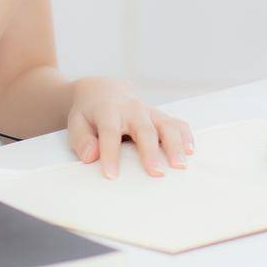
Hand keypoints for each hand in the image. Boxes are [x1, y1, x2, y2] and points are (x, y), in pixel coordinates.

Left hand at [67, 77, 194, 178]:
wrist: (104, 91)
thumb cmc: (90, 113)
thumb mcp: (76, 123)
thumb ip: (82, 140)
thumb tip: (91, 156)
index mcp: (108, 110)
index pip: (110, 132)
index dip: (110, 153)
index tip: (111, 175)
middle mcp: (132, 109)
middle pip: (144, 129)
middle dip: (150, 151)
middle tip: (156, 172)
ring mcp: (150, 111)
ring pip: (166, 124)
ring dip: (175, 144)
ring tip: (180, 165)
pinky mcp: (160, 116)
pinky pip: (177, 123)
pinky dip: (185, 136)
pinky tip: (190, 151)